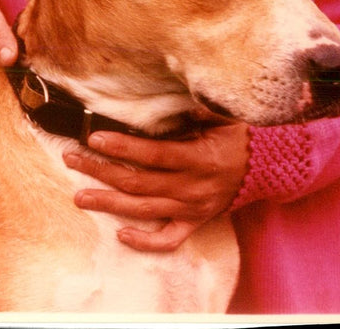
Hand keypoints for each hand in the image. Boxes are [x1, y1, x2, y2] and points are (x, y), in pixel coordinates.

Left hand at [63, 121, 249, 251]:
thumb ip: (196, 109)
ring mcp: (193, 207)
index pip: (153, 155)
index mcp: (199, 159)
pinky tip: (120, 234)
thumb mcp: (222, 116)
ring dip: (109, 204)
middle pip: (139, 183)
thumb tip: (168, 98)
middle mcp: (193, 187)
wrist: (266, 166)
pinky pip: (168, 239)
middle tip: (73, 159)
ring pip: (144, 210)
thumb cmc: (239, 135)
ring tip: (80, 196)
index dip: (123, 147)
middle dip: (102, 171)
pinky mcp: (195, 221)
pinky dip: (145, 241)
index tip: (94, 137)